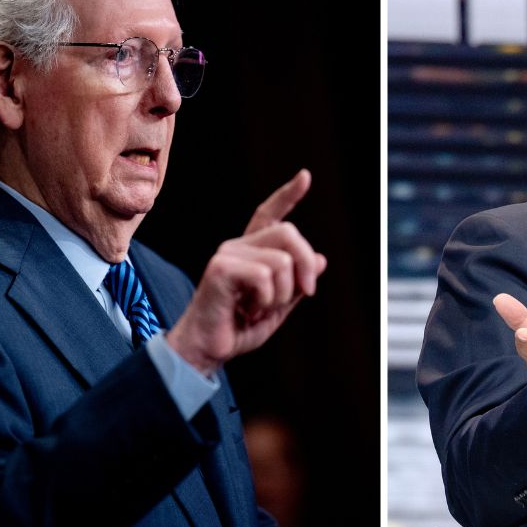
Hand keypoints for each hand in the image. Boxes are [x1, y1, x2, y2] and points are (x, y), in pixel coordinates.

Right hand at [167, 170, 326, 375]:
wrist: (206, 350)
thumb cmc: (238, 329)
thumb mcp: (279, 307)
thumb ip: (297, 284)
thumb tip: (320, 259)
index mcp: (252, 252)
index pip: (269, 214)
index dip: (288, 195)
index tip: (305, 176)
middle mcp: (238, 246)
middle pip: (288, 233)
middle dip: (306, 264)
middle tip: (307, 292)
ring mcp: (227, 255)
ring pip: (281, 260)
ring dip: (283, 293)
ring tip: (261, 309)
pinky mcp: (220, 268)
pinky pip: (264, 276)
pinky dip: (266, 300)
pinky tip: (248, 311)